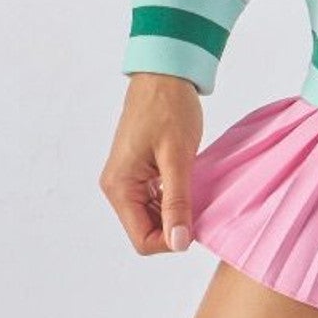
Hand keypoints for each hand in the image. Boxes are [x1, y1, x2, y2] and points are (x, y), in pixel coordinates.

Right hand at [99, 73, 202, 255]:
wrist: (164, 74)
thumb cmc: (169, 108)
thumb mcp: (178, 158)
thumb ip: (177, 202)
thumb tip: (179, 242)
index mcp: (120, 187)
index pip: (142, 239)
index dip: (172, 240)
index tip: (197, 221)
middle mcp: (117, 187)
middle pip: (145, 230)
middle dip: (174, 225)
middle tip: (200, 202)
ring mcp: (126, 180)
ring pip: (151, 216)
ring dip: (174, 211)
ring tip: (196, 189)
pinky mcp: (137, 171)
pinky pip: (153, 199)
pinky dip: (172, 198)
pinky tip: (189, 182)